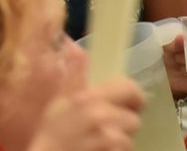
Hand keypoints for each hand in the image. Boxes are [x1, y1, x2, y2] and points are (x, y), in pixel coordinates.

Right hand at [27, 78, 144, 150]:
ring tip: (101, 142)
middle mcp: (103, 117)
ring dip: (120, 142)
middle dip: (123, 124)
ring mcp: (109, 140)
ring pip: (130, 139)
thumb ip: (73, 73)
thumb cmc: (52, 133)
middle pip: (134, 119)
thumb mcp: (59, 100)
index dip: (134, 97)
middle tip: (107, 128)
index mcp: (91, 97)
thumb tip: (72, 45)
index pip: (130, 89)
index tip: (129, 104)